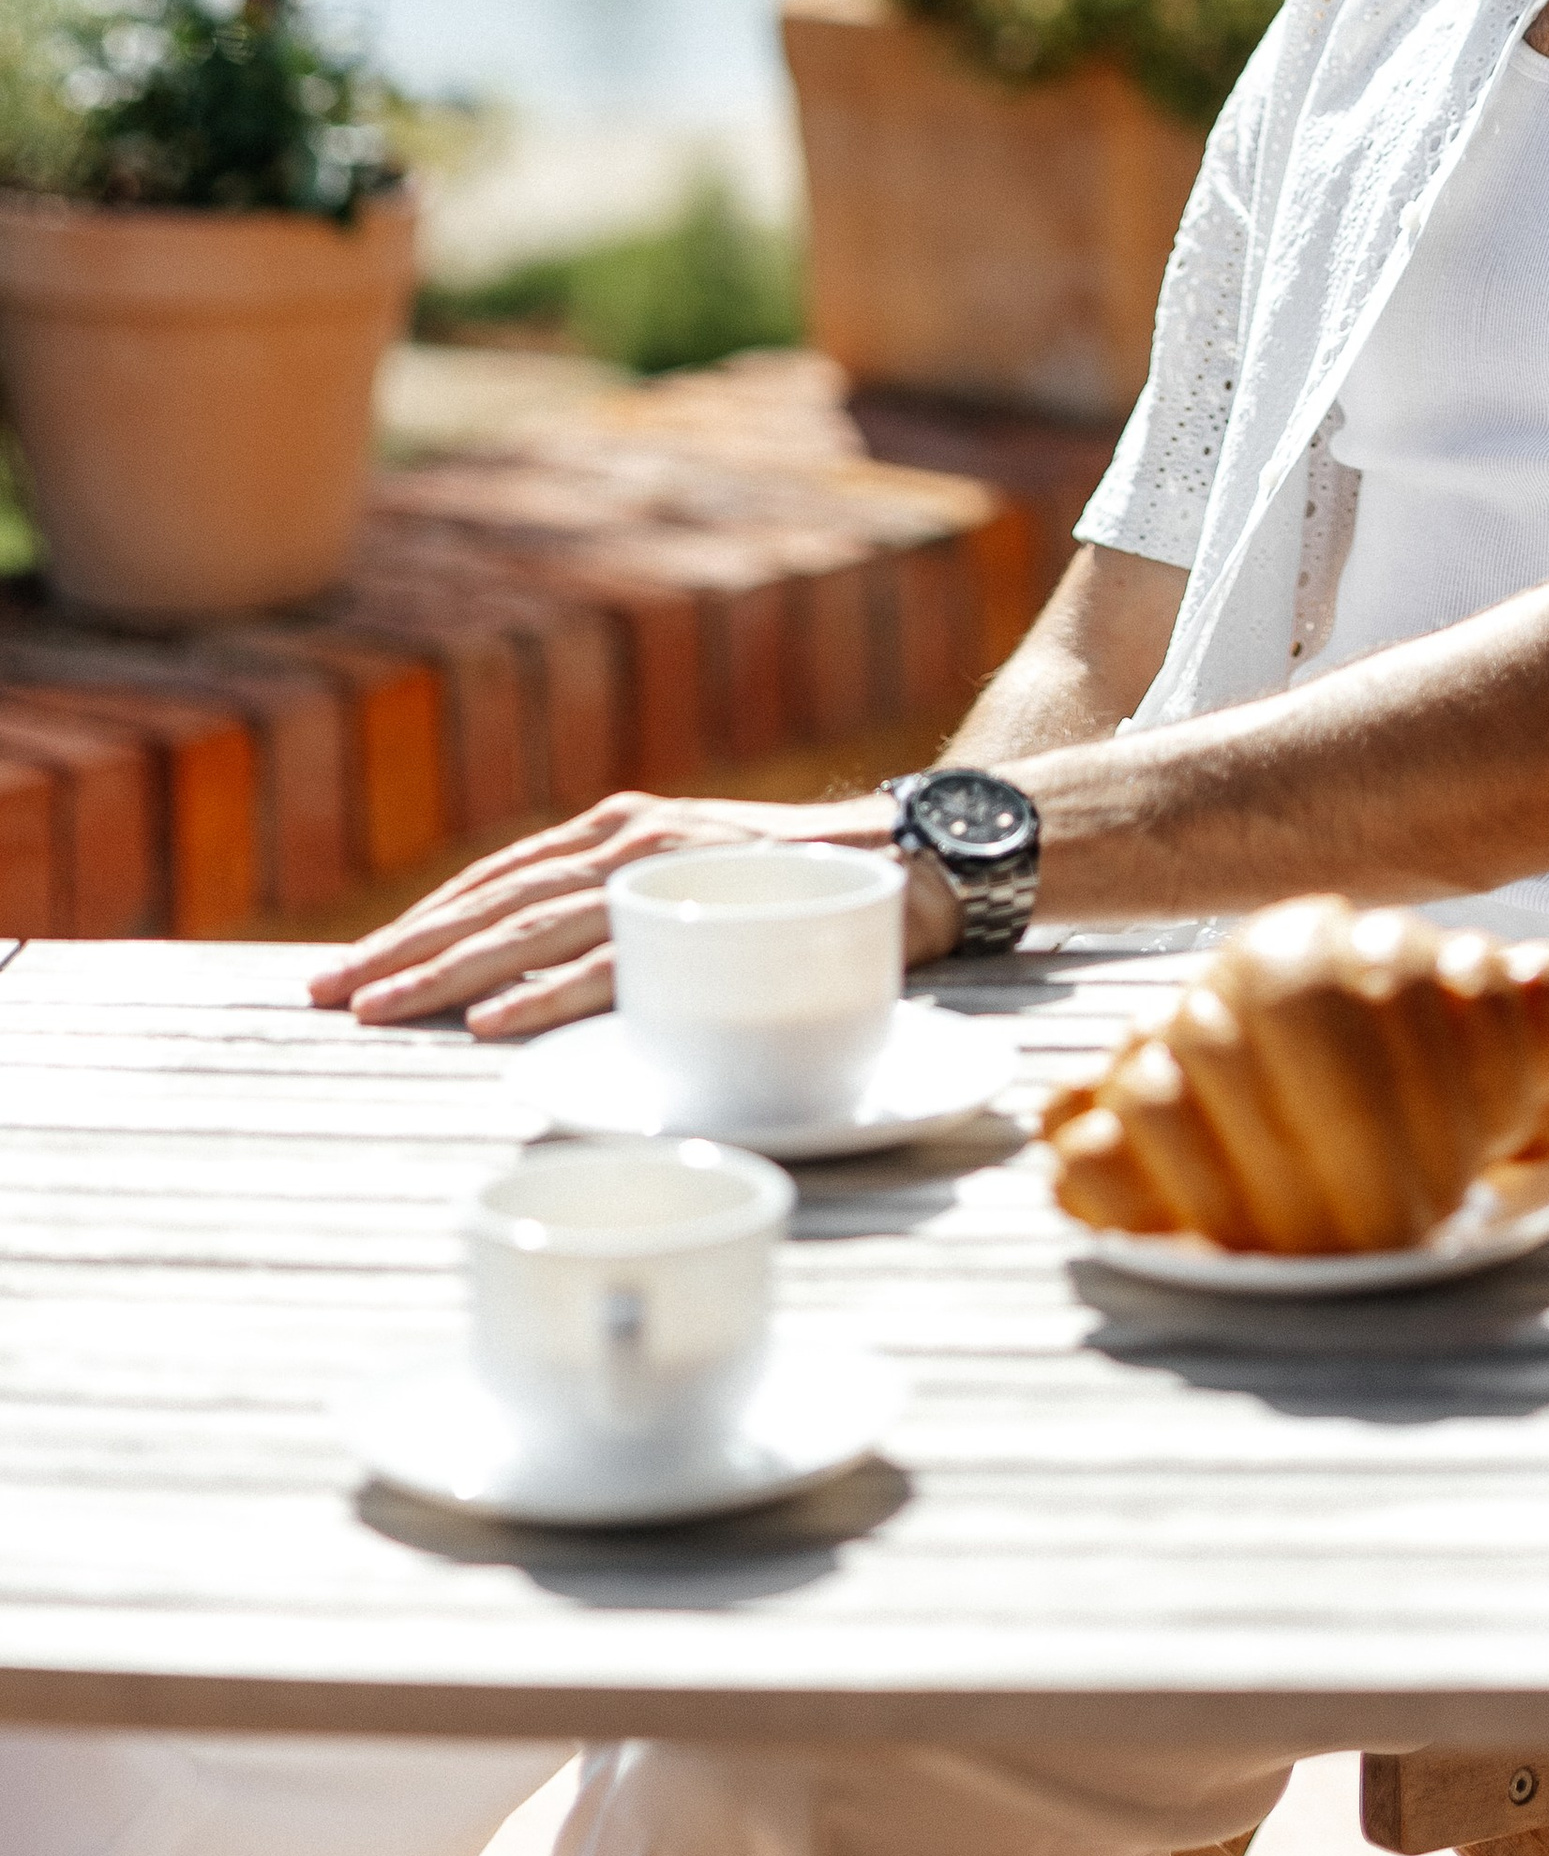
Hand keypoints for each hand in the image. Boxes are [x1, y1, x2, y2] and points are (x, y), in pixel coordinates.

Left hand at [305, 790, 956, 1038]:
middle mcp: (627, 839)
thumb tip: (544, 977)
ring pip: (529, 928)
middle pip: (491, 902)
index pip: (495, 880)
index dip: (419, 924)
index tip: (352, 969)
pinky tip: (487, 1023)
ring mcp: (661, 871)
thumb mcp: (694, 888)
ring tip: (376, 1010)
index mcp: (618, 833)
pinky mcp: (701, 911)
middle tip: (325, 996)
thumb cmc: (801, 890)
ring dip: (443, 973)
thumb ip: (627, 915)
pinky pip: (604, 961)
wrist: (915, 862)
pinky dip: (540, 993)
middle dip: (401, 950)